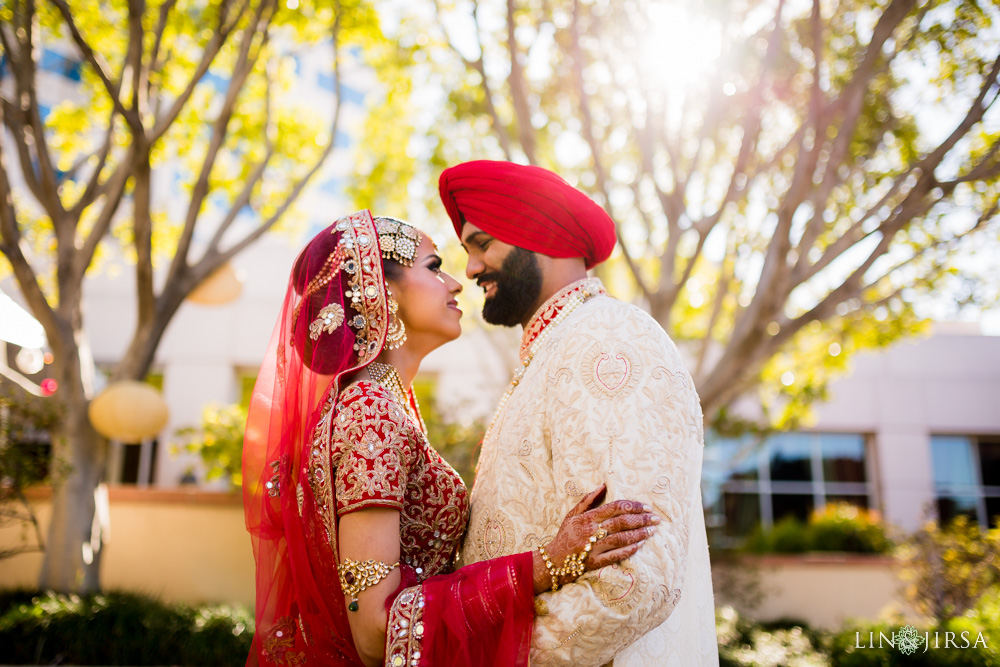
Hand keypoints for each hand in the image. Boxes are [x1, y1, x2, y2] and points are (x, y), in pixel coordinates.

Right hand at [532, 483, 658, 592]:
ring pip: (621, 538)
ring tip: (652, 531)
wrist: (554, 560)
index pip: (615, 507)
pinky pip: (615, 555)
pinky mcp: (595, 562)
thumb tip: (603, 485)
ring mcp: (594, 547)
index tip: (646, 506)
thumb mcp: (573, 514)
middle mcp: (592, 531)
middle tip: (656, 518)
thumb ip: (588, 499)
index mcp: (588, 517)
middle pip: (621, 522)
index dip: (633, 506)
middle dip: (641, 519)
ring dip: (639, 534)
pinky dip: (628, 550)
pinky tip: (640, 545)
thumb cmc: (565, 534)